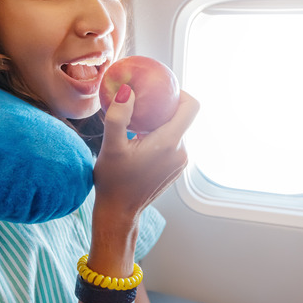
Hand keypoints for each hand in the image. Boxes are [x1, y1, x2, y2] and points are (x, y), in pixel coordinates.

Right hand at [93, 87, 199, 216]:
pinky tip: (140, 140)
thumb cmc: (113, 181)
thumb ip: (119, 116)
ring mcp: (181, 162)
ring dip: (161, 123)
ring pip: (177, 130)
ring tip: (138, 123)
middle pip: (183, 117)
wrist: (119, 212)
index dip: (180, 93)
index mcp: (169, 143)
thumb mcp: (111, 146)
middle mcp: (181, 152)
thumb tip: (128, 91)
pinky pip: (174, 143)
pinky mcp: (176, 168)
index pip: (191, 107)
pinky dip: (161, 136)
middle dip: (164, 107)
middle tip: (142, 103)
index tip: (160, 90)